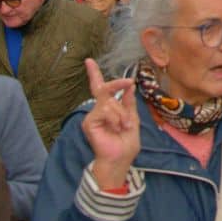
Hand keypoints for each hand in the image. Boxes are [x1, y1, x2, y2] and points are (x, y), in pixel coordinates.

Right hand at [81, 58, 139, 189]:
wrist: (120, 159)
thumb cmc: (126, 143)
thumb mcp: (132, 118)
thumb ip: (128, 102)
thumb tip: (128, 86)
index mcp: (108, 109)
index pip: (100, 89)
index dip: (94, 74)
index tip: (88, 61)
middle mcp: (98, 110)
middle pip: (105, 89)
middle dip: (117, 83)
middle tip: (129, 82)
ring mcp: (93, 116)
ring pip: (109, 102)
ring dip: (122, 114)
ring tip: (123, 127)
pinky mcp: (90, 122)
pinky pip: (105, 110)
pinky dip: (115, 118)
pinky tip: (116, 128)